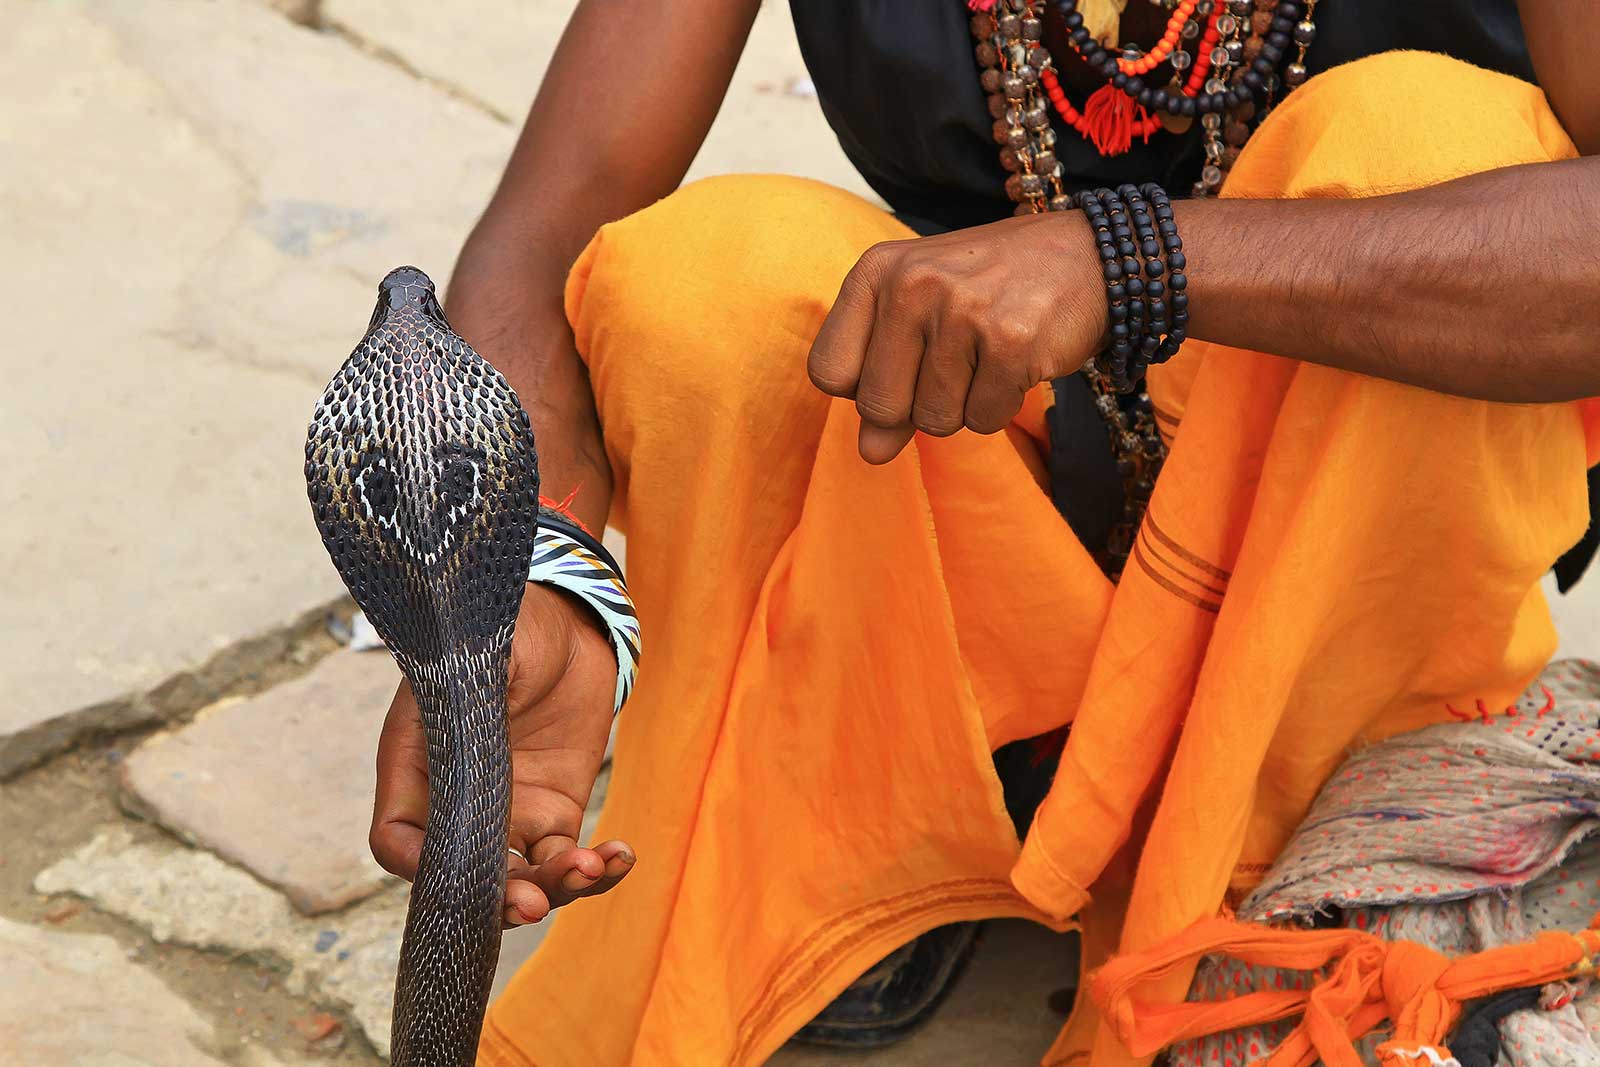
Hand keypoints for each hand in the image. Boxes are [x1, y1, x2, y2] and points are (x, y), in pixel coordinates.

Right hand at [371, 583, 633, 926]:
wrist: (568, 625)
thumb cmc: (511, 628)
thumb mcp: (485, 655)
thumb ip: (475, 698)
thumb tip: (475, 734)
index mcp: (416, 766)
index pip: (397, 839)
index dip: (418, 867)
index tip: (460, 874)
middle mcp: (456, 802)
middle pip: (462, 876)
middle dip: (496, 899)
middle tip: (533, 902)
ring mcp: (507, 813)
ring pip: (518, 880)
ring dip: (552, 890)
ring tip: (588, 868)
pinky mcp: (554, 814)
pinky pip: (567, 860)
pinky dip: (595, 870)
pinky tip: (619, 856)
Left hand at [807, 211, 1108, 463]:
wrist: (1087, 258)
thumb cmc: (990, 290)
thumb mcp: (922, 318)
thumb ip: (886, 382)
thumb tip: (868, 453)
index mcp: (877, 271)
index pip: (827, 372)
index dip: (863, 389)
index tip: (900, 366)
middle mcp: (912, 284)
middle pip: (878, 406)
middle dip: (917, 407)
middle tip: (955, 364)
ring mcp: (962, 311)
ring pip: (934, 420)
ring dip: (964, 405)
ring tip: (987, 356)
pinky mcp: (1011, 342)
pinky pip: (983, 420)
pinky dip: (1000, 405)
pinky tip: (1016, 361)